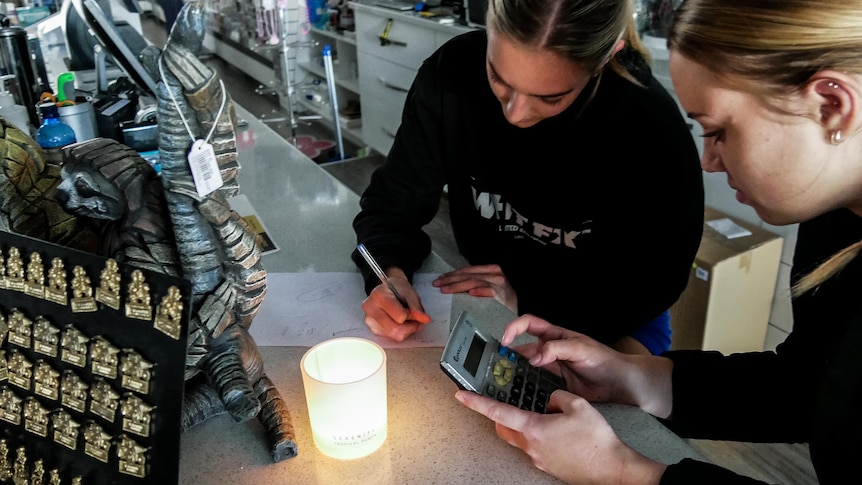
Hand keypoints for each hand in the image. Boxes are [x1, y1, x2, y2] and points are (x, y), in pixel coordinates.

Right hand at [361, 268, 430, 341]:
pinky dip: (400, 332)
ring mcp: (370, 320)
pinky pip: (392, 338)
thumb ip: (417, 307)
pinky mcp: (373, 329)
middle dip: (410, 327)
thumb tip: (424, 319)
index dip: (411, 316)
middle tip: (417, 321)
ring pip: (394, 335)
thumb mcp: (410, 293)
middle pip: (395, 329)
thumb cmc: (397, 289)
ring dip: (406, 330)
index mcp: (379, 295)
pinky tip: (400, 323)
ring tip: (408, 320)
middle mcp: (371, 309)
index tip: (416, 312)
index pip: (399, 316)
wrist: (388, 289)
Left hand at [433, 264, 517, 311]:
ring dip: (458, 285)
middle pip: (468, 275)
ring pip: (474, 282)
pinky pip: (490, 292)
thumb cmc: (509, 298)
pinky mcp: (503, 295)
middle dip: (450, 279)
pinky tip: (470, 293)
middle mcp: (495, 274)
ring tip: (445, 289)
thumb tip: (461, 284)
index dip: (453, 273)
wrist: (526, 305)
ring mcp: (499, 284)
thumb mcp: (494, 286)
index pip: (468, 270)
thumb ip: (479, 282)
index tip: (441, 278)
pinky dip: (480, 291)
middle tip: (437, 284)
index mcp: (491, 270)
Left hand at [455, 390, 665, 484]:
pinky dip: (539, 436)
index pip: (497, 412)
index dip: (476, 402)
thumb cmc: (597, 441)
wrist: (612, 469)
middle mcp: (531, 446)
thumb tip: (551, 400)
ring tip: (542, 415)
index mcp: (534, 428)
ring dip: (523, 426)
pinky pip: (536, 448)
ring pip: (520, 439)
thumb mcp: (578, 404)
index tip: (461, 395)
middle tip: (503, 402)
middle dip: (499, 414)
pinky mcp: (549, 466)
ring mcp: (539, 459)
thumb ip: (557, 396)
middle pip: (504, 428)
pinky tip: (557, 431)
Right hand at [502, 315, 673, 416]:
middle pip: (522, 348)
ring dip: (514, 372)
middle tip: (496, 365)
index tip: (506, 339)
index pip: (529, 324)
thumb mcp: (580, 349)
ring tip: (502, 381)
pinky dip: (524, 387)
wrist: (619, 384)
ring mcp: (551, 368)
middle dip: (508, 354)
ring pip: (525, 367)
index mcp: (555, 335)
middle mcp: (549, 350)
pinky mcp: (553, 385)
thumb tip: (534, 356)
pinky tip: (517, 393)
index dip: (514, 328)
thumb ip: (556, 349)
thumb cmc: (603, 360)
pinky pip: (534, 383)